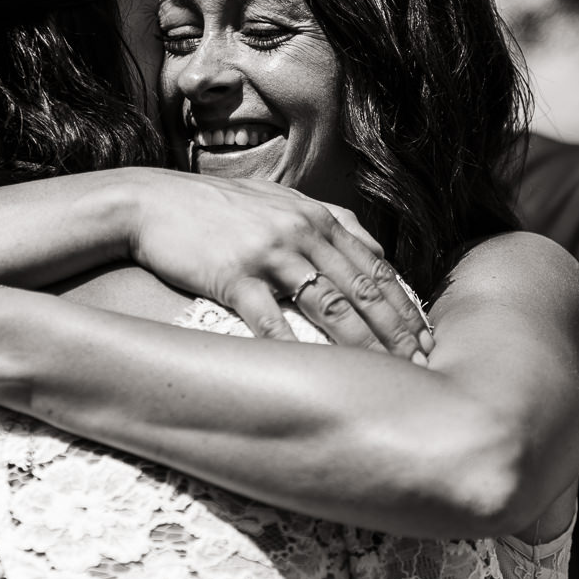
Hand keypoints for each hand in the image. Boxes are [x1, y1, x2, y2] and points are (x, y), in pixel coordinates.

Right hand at [127, 171, 431, 357]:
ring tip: (383, 376)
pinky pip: (271, 318)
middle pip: (363, 289)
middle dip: (397, 331)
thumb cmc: (216, 208)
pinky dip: (294, 347)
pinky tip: (313, 373)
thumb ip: (327, 221)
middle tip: (421, 365)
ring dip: (362, 344)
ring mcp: (270, 252)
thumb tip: (370, 250)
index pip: (377, 267)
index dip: (406, 305)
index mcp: (318, 217)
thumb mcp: (280, 201)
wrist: (152, 201)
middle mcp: (302, 231)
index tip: (426, 339)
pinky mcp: (234, 273)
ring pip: (330, 304)